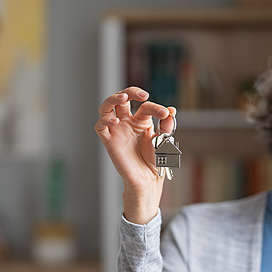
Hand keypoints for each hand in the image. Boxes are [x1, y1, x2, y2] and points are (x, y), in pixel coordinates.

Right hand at [94, 86, 175, 223]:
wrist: (148, 180)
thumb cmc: (155, 161)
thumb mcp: (164, 141)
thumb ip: (166, 126)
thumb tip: (171, 110)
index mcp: (141, 121)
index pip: (145, 106)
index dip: (155, 107)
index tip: (165, 114)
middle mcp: (127, 122)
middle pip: (122, 99)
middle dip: (130, 91)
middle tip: (142, 95)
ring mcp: (117, 130)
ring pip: (107, 107)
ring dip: (113, 98)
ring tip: (124, 97)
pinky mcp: (108, 141)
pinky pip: (100, 126)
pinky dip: (104, 120)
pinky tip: (114, 121)